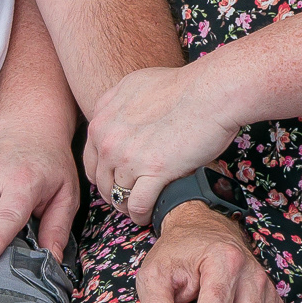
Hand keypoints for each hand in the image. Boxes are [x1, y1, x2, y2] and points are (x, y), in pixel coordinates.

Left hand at [84, 60, 241, 227]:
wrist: (210, 93)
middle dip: (115, 194)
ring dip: (129, 207)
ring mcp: (128, 157)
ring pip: (118, 196)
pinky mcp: (153, 172)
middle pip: (102, 181)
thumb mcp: (135, 86)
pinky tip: (149, 216)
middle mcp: (109, 139)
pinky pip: (138, 205)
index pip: (92, 160)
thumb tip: (117, 119)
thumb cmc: (182, 87)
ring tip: (141, 210)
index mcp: (102, 119)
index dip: (104, 175)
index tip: (117, 181)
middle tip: (129, 200)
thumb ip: (117, 104)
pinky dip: (142, 215)